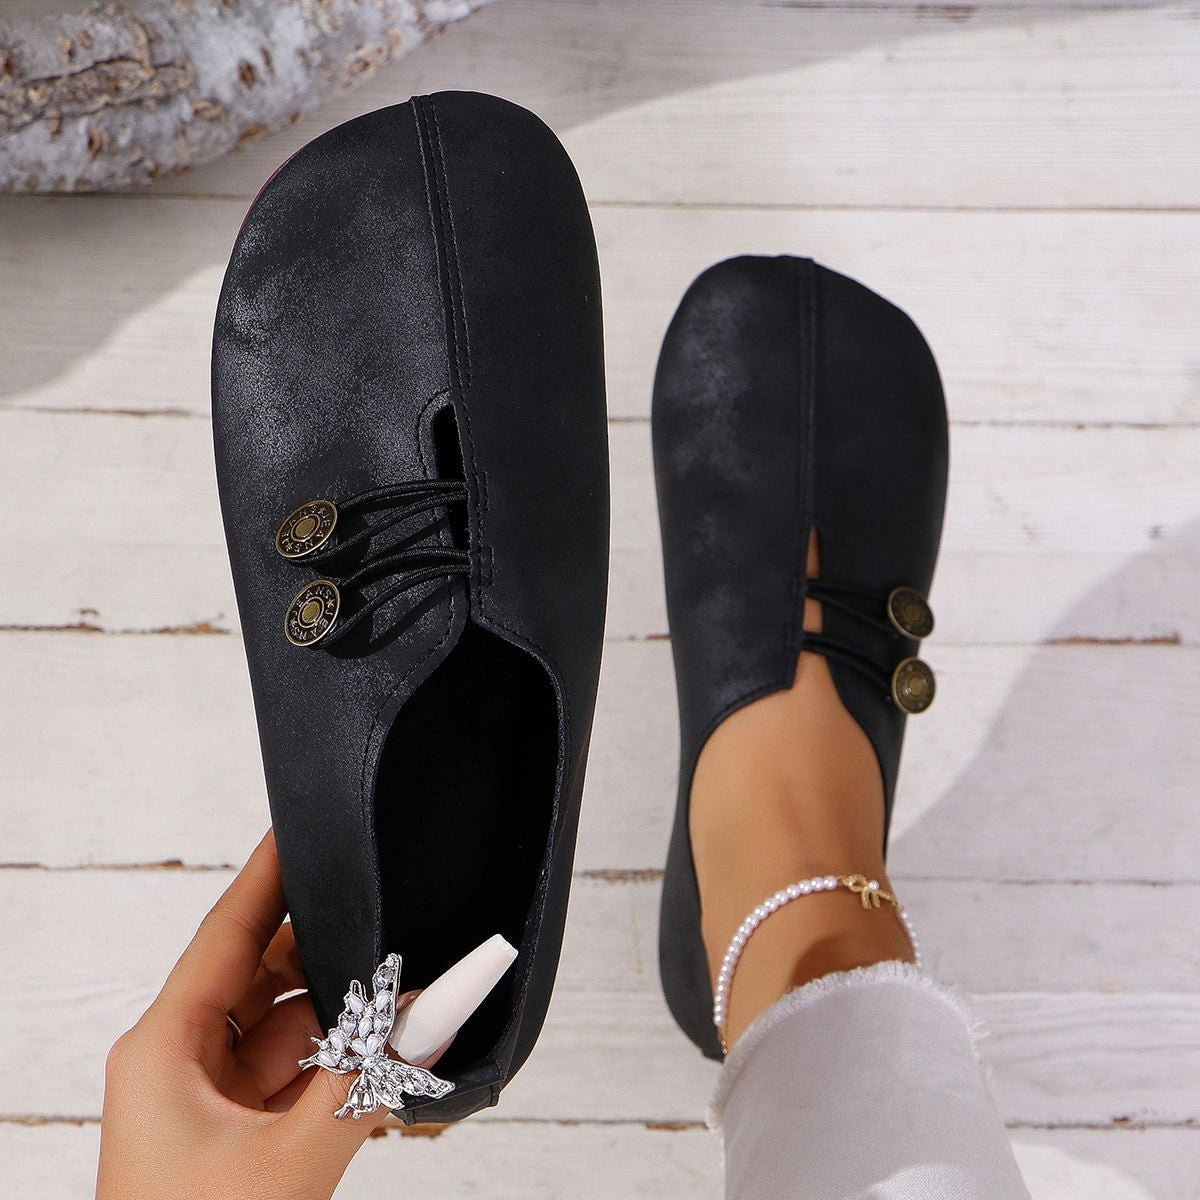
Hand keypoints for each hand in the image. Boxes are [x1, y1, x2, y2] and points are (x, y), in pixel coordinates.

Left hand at [96, 830, 431, 1199]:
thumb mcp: (291, 1161)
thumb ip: (371, 1081)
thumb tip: (435, 1011)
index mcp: (166, 1047)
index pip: (229, 929)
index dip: (272, 873)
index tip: (305, 822)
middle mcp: (182, 1062)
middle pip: (268, 974)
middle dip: (336, 953)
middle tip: (399, 921)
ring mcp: (209, 1102)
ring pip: (290, 1028)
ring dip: (349, 1019)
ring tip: (412, 1000)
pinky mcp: (237, 1137)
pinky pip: (298, 1076)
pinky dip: (343, 1066)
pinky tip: (390, 1060)